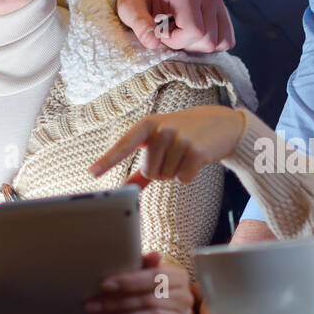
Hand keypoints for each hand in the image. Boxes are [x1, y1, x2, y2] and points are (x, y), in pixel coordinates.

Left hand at [84, 252, 193, 313]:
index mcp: (177, 276)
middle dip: (117, 302)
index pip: (153, 276)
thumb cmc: (155, 291)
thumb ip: (146, 266)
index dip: (128, 281)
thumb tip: (153, 254)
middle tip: (93, 305)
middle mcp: (183, 295)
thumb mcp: (149, 277)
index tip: (105, 285)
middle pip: (148, 298)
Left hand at [89, 105, 246, 185]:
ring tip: (187, 153)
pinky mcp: (196, 151)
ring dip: (176, 171)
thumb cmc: (187, 134)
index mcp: (148, 124)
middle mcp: (161, 129)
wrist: (222, 125)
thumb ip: (143, 167)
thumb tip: (127, 188)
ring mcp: (179, 138)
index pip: (124, 144)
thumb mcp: (162, 142)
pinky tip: (197, 159)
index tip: (91, 173)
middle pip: (149, 172)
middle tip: (176, 153)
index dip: (107, 160)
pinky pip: (182, 179)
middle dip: (162, 170)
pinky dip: (189, 175)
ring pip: (166, 177)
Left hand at [116, 0, 233, 51]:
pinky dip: (209, 43)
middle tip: (169, 31)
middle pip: (208, 41)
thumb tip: (152, 44)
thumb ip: (139, 24)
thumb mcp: (129, 7)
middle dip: (185, 44)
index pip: (195, 32)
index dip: (175, 41)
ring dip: (197, 45)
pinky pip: (227, 41)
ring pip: (220, 43)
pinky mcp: (222, 13)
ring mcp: (218, 4)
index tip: (160, 33)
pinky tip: (192, 34)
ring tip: (180, 31)